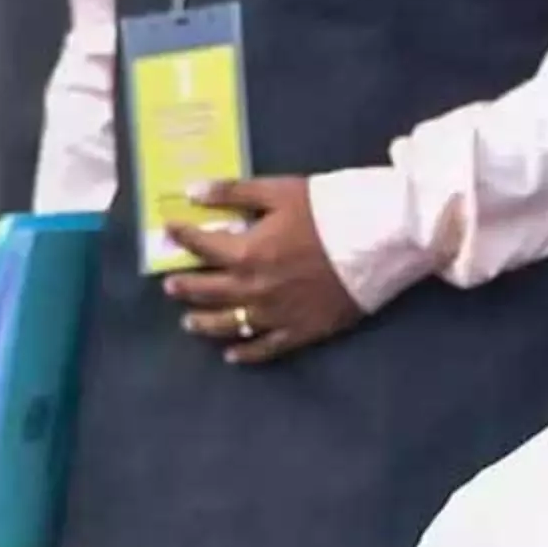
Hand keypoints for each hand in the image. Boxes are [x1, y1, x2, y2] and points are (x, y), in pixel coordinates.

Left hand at [163, 177, 364, 363]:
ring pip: (229, 324)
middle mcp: (253, 288)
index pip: (202, 245)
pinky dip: (245, 353)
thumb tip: (192, 192)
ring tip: (189, 322)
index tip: (171, 230)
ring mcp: (275, 314)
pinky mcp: (300, 331)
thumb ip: (234, 192)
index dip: (183, 236)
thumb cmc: (329, 212)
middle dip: (185, 285)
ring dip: (204, 323)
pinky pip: (265, 348)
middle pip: (208, 290)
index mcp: (246, 252)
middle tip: (171, 285)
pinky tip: (232, 354)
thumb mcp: (280, 191)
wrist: (377, 244)